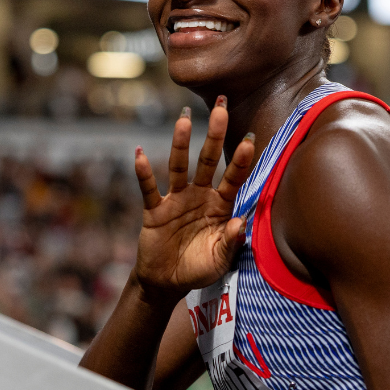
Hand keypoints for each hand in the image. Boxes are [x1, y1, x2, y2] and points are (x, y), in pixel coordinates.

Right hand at [132, 96, 254, 302]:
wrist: (167, 282)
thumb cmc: (199, 268)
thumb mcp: (220, 260)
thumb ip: (231, 243)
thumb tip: (241, 223)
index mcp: (220, 205)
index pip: (233, 177)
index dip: (241, 160)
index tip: (249, 138)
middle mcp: (199, 195)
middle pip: (207, 160)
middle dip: (214, 134)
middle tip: (221, 107)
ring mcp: (176, 199)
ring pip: (178, 166)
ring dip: (180, 143)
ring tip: (183, 119)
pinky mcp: (154, 210)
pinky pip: (149, 188)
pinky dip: (144, 172)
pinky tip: (140, 154)